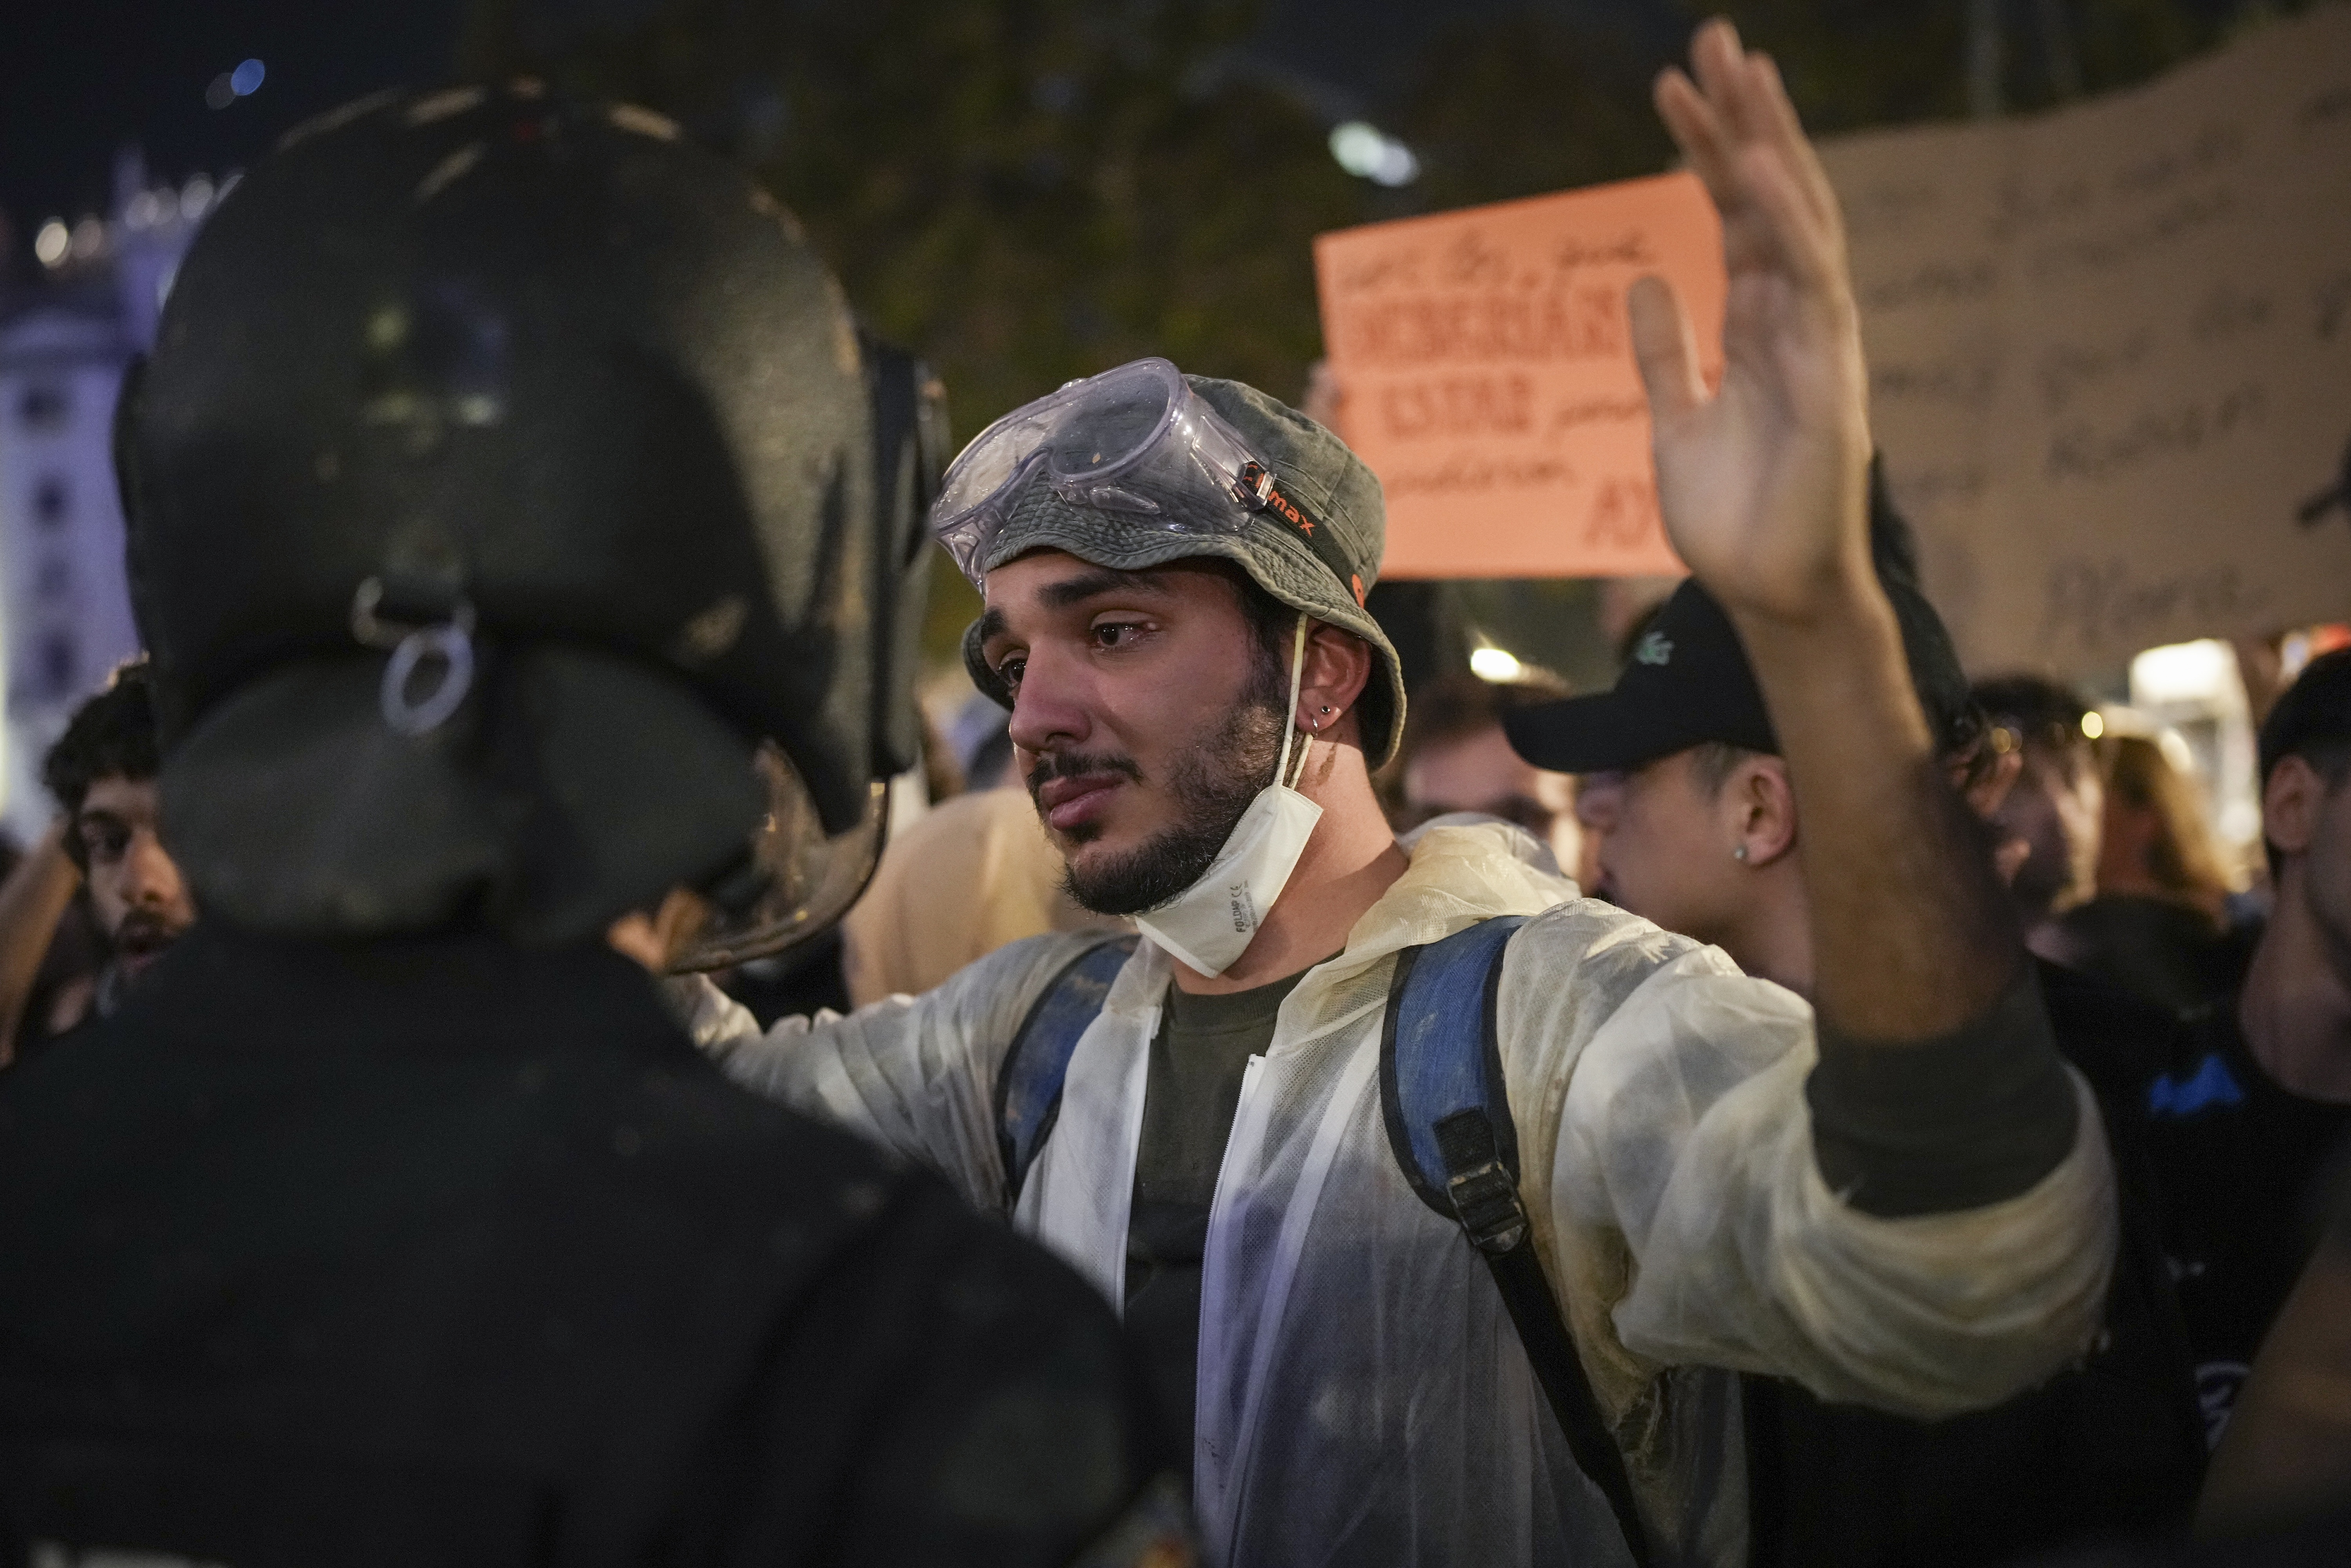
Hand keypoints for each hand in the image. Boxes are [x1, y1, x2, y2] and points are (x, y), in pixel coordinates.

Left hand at [1632, 19, 1873, 626]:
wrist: (1767, 593)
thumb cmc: (1734, 518)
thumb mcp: (1675, 421)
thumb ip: (1666, 353)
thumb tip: (1647, 279)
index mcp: (1759, 326)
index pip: (1735, 216)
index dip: (1710, 151)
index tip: (1679, 88)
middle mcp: (1795, 319)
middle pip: (1770, 197)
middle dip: (1745, 119)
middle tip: (1715, 40)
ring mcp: (1818, 341)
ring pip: (1796, 219)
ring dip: (1767, 145)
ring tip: (1739, 71)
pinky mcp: (1829, 376)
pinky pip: (1810, 282)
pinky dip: (1785, 222)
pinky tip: (1757, 169)